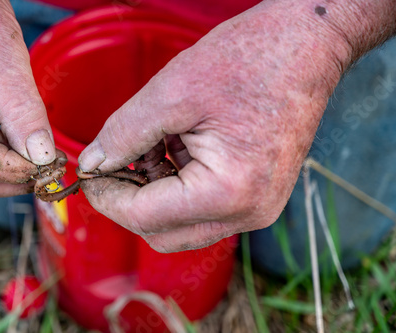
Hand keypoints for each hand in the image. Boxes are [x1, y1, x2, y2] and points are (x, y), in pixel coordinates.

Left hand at [76, 0, 393, 251]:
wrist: (307, 46)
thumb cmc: (251, 59)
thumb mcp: (173, 92)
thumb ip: (124, 133)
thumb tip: (92, 162)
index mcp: (229, 193)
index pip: (144, 217)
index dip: (106, 195)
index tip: (88, 170)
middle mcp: (247, 213)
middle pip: (161, 233)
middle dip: (128, 199)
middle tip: (113, 159)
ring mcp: (255, 209)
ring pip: (179, 224)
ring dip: (152, 192)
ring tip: (152, 143)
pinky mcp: (255, 197)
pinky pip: (201, 209)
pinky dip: (176, 186)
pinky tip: (174, 148)